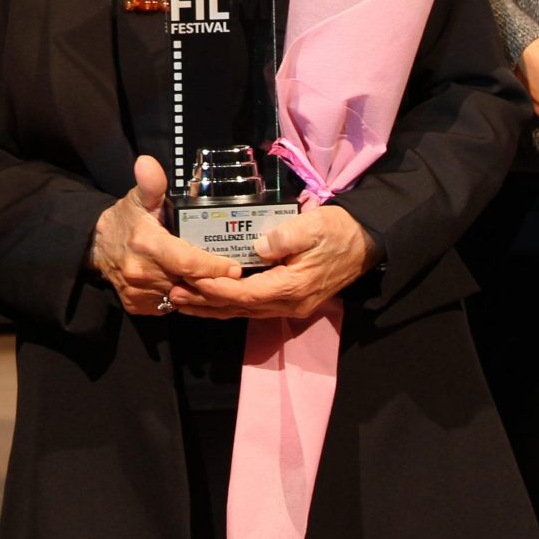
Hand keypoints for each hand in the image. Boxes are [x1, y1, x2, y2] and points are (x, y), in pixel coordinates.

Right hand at [88, 155, 239, 314]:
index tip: (235, 267)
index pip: (188, 263)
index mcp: (147, 244)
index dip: (214, 267)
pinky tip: (188, 286)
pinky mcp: (137, 306)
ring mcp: (139, 293)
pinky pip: (168, 306)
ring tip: (215, 281)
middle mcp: (143, 273)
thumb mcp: (138, 198)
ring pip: (181, 297)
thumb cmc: (125, 220)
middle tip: (232, 276)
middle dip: (212, 281)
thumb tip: (147, 162)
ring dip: (198, 291)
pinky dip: (181, 298)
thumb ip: (151, 184)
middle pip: (189, 283)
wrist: (96, 247)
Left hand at [171, 205, 373, 320]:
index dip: (215, 289)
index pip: (244, 293)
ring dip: (212, 307)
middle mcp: (288, 304)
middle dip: (204, 303)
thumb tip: (258, 246)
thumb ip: (284, 237)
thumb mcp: (313, 227)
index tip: (189, 281)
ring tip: (182, 301)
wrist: (365, 243)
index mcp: (291, 287)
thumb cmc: (338, 231)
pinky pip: (252, 307)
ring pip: (243, 311)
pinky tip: (211, 299)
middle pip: (238, 308)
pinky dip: (229, 304)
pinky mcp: (289, 300)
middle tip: (172, 295)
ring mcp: (290, 306)